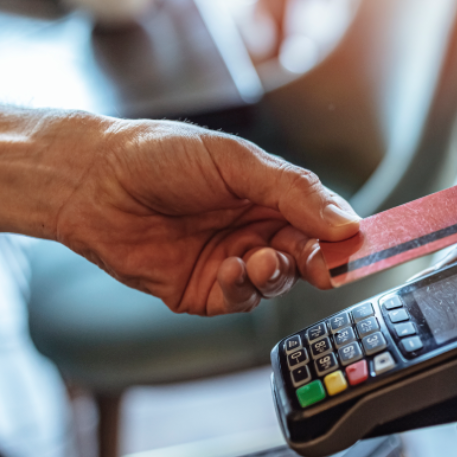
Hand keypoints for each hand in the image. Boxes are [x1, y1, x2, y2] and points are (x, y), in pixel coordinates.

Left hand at [52, 119, 359, 315]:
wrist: (91, 180)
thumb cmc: (161, 155)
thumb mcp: (236, 161)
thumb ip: (293, 192)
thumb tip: (347, 222)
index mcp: (272, 194)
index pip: (325, 219)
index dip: (346, 234)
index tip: (365, 245)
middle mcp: (257, 229)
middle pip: (308, 256)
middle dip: (317, 262)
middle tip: (321, 264)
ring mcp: (231, 261)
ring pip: (277, 283)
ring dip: (276, 275)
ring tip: (260, 260)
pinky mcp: (202, 290)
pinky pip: (237, 301)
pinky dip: (242, 289)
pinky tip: (231, 270)